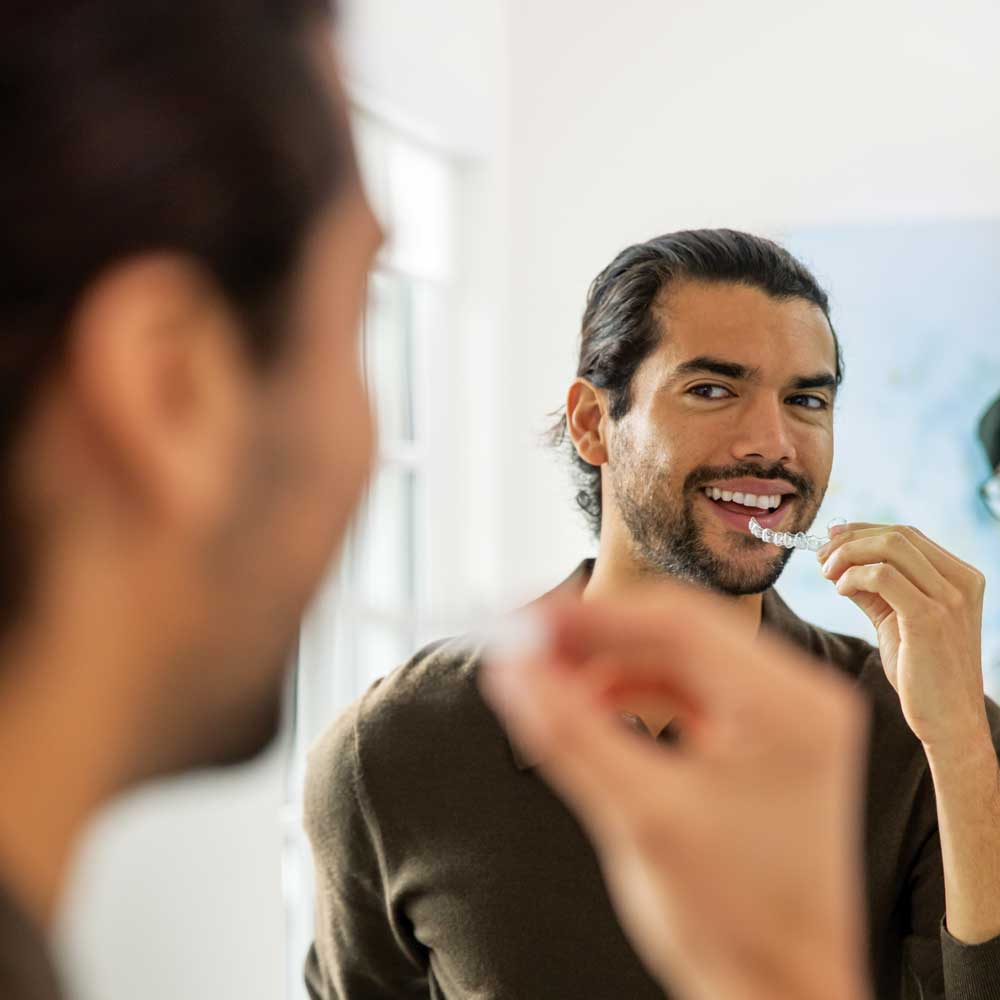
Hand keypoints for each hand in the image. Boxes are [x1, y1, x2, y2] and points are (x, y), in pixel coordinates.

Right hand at [479, 583, 869, 999]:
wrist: (783, 997)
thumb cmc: (732, 924)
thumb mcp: (639, 819)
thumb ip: (570, 733)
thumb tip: (511, 666)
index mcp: (792, 709)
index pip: (678, 624)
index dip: (592, 615)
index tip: (526, 620)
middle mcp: (802, 700)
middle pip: (681, 631)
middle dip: (598, 635)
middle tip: (528, 642)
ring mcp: (789, 720)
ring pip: (683, 657)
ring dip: (614, 661)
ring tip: (552, 680)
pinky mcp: (769, 742)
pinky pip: (694, 690)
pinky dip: (639, 690)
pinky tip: (595, 706)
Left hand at [817, 523, 988, 749]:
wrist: (949, 720)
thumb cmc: (923, 671)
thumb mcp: (898, 619)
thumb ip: (876, 590)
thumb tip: (841, 561)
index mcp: (960, 578)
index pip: (907, 534)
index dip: (863, 530)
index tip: (831, 537)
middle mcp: (961, 583)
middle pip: (897, 535)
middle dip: (850, 540)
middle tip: (821, 557)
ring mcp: (949, 599)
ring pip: (890, 548)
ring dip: (848, 555)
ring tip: (827, 573)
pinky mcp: (929, 618)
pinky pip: (883, 576)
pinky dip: (853, 576)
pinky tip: (841, 590)